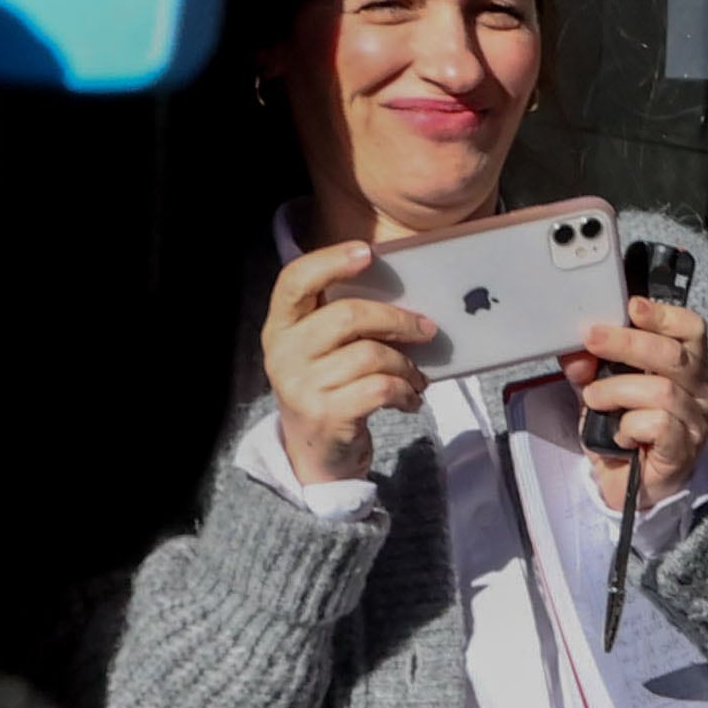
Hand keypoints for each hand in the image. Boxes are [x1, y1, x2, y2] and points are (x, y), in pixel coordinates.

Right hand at [262, 241, 431, 484]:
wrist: (314, 456)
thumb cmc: (328, 389)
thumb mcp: (322, 352)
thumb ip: (345, 321)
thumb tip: (405, 296)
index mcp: (281, 327)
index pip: (294, 280)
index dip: (330, 261)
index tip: (368, 252)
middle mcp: (283, 353)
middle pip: (348, 315)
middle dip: (398, 320)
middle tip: (427, 329)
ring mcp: (301, 385)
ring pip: (372, 355)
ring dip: (407, 365)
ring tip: (417, 377)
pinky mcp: (326, 414)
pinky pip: (381, 388)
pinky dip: (406, 391)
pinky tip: (410, 399)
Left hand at [572, 295, 707, 508]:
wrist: (629, 487)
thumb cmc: (624, 432)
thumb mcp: (601, 391)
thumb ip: (590, 368)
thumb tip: (577, 352)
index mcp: (687, 369)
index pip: (692, 330)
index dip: (664, 315)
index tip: (632, 306)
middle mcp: (699, 392)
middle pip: (672, 354)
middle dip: (627, 342)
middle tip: (592, 339)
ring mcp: (695, 422)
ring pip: (660, 390)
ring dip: (617, 391)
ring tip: (596, 400)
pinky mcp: (683, 450)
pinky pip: (658, 424)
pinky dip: (630, 425)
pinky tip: (621, 434)